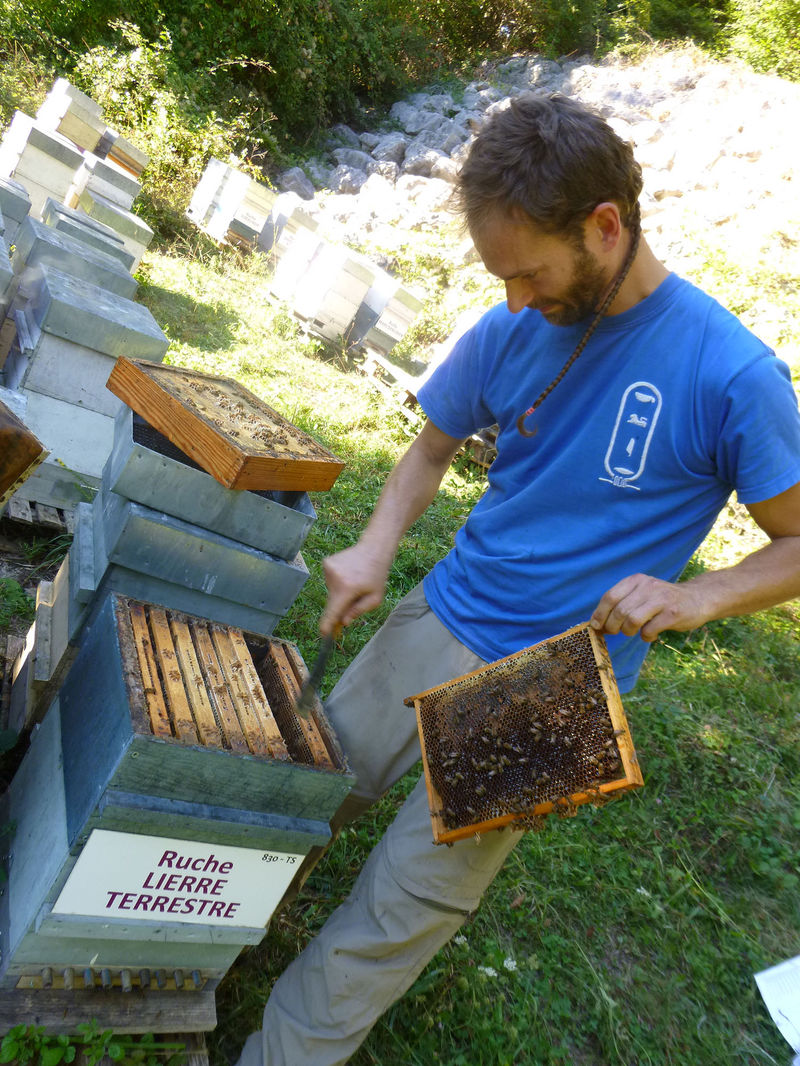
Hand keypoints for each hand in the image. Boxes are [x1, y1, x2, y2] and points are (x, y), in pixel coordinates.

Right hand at [320, 543, 391, 635]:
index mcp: (347, 588)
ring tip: (354, 581)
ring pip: (331, 591)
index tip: (324, 633)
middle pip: (332, 601)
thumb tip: (343, 621)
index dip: (327, 624)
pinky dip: (338, 582)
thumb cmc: (376, 575)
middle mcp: (335, 578)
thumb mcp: (376, 598)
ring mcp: (328, 569)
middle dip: (340, 605)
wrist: (373, 549)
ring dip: (340, 592)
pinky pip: (330, 581)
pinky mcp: (325, 563)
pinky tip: (348, 574)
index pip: (332, 611)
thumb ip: (359, 611)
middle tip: (354, 598)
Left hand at [590, 573, 708, 642]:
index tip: (596, 626)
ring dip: (628, 631)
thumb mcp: (642, 593)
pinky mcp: (673, 614)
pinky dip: (646, 637)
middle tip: (615, 632)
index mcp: (636, 580)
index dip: (600, 614)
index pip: (610, 597)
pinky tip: (650, 635)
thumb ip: (622, 603)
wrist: (698, 598)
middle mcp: (648, 586)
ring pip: (632, 620)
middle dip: (612, 626)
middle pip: (619, 611)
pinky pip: (649, 630)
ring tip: (633, 632)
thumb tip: (596, 622)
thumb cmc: (662, 600)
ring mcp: (661, 599)